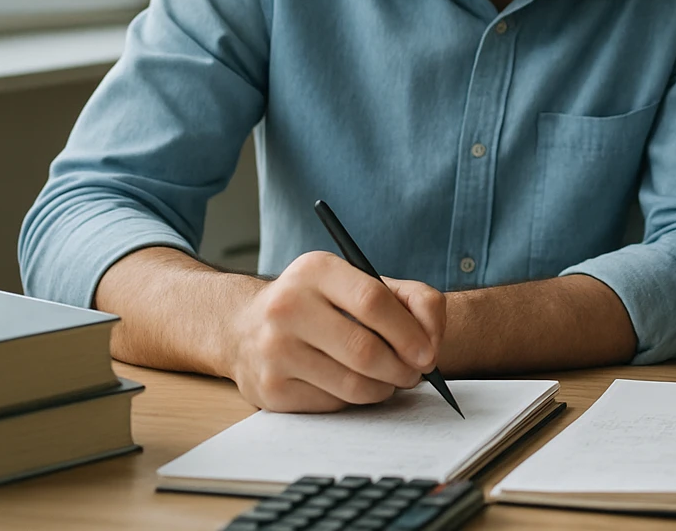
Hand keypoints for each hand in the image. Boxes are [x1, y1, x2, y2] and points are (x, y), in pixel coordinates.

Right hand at [225, 251, 446, 411]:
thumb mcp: (360, 283)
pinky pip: (333, 404)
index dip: (409, 332)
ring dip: (384, 388)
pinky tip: (354, 385)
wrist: (243, 327)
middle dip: (402, 368)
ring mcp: (274, 351)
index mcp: (315, 270)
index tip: (429, 353)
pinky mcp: (270, 389)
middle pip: (365, 350)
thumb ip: (412, 299)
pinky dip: (355, 400)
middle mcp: (288, 307)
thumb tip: (432, 341)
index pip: (374, 301)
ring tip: (390, 380)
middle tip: (415, 374)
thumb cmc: (320, 305)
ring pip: (352, 384)